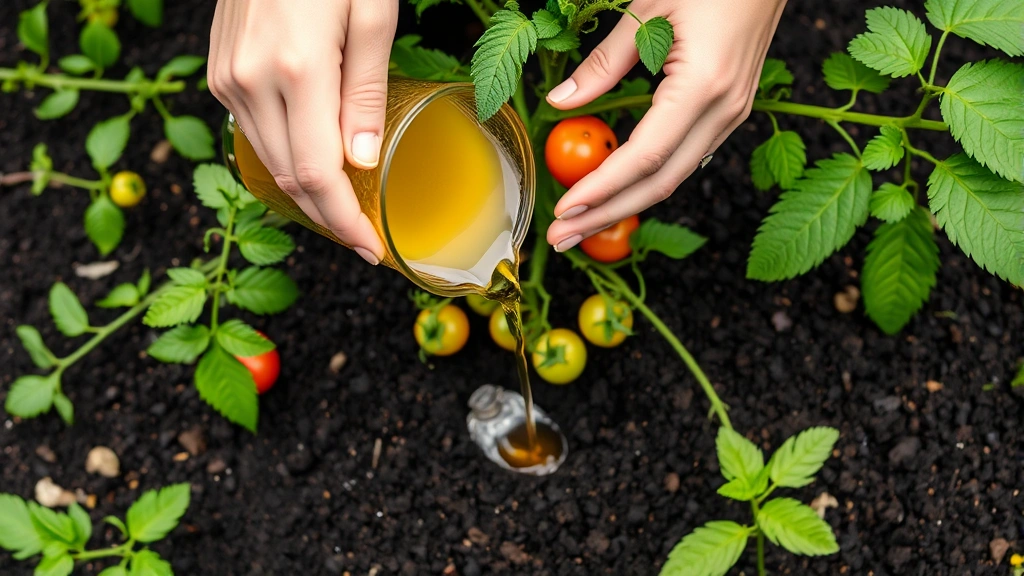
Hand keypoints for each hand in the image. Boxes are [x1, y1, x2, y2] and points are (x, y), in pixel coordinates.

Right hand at [208, 0, 397, 264]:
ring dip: (307, 191)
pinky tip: (314, 164)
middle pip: (290, 177)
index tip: (372, 249)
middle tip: (365, 235)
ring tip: (346, 206)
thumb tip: (364, 161)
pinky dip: (286, 158)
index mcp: (297, 68)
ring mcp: (228, 77)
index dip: (345, 222)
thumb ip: (367, 93)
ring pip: (268, 161)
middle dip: (329, 216)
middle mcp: (250, 80)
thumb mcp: (372, 15)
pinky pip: (254, 133)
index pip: (320, 174)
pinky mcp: (221, 71)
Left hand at [544, 0, 787, 251]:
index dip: (601, 189)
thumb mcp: (646, 11)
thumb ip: (603, 64)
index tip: (564, 210)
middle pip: (660, 183)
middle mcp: (724, 110)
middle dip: (607, 215)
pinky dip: (648, 181)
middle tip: (561, 238)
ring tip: (580, 223)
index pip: (644, 156)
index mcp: (703, 86)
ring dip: (625, 204)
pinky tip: (618, 192)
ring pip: (674, 176)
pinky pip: (686, 158)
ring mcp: (733, 114)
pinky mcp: (731, 111)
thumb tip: (560, 103)